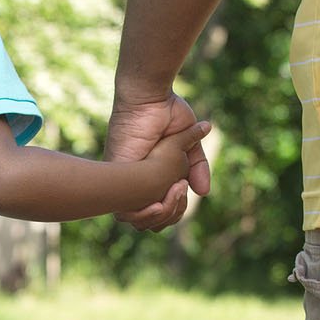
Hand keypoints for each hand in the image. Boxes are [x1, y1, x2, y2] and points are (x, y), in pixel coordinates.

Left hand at [106, 92, 211, 230]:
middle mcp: (136, 183)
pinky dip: (150, 207)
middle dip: (171, 214)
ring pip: (139, 221)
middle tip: (181, 187)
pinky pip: (128, 210)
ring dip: (163, 210)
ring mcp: (125, 181)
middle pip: (151, 223)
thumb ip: (197, 167)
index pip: (162, 211)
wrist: (150, 96)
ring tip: (177, 186)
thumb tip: (204, 193)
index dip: (176, 210)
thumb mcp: (188, 143)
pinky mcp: (116, 176)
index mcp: (151, 177)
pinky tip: (167, 188)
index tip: (185, 186)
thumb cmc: (166, 112)